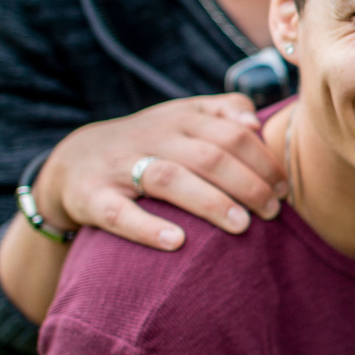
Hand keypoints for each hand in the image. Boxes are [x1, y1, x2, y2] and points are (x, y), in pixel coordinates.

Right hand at [35, 94, 285, 249]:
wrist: (70, 162)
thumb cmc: (147, 144)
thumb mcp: (181, 119)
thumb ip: (221, 112)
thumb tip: (255, 122)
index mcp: (180, 119)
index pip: (231, 133)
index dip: (263, 161)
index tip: (284, 188)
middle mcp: (152, 138)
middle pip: (209, 155)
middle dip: (248, 184)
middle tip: (272, 211)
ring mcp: (120, 167)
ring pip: (170, 178)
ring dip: (211, 202)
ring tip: (242, 225)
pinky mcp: (91, 197)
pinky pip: (119, 213)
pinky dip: (148, 228)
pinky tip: (178, 243)